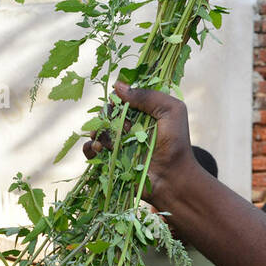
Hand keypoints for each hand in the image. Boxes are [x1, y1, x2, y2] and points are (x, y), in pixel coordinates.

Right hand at [83, 82, 202, 209]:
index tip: (119, 103)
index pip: (123, 98)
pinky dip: (89, 148)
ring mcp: (119, 143)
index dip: (118, 99)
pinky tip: (96, 150)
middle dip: (106, 116)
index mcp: (143, 112)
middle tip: (118, 125)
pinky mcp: (112, 160)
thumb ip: (148, 96)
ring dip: (97, 132)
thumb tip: (117, 86)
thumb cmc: (176, 144)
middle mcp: (129, 125)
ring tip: (103, 142)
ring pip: (98, 130)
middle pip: (107, 113)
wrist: (172, 178)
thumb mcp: (171, 111)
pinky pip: (91, 151)